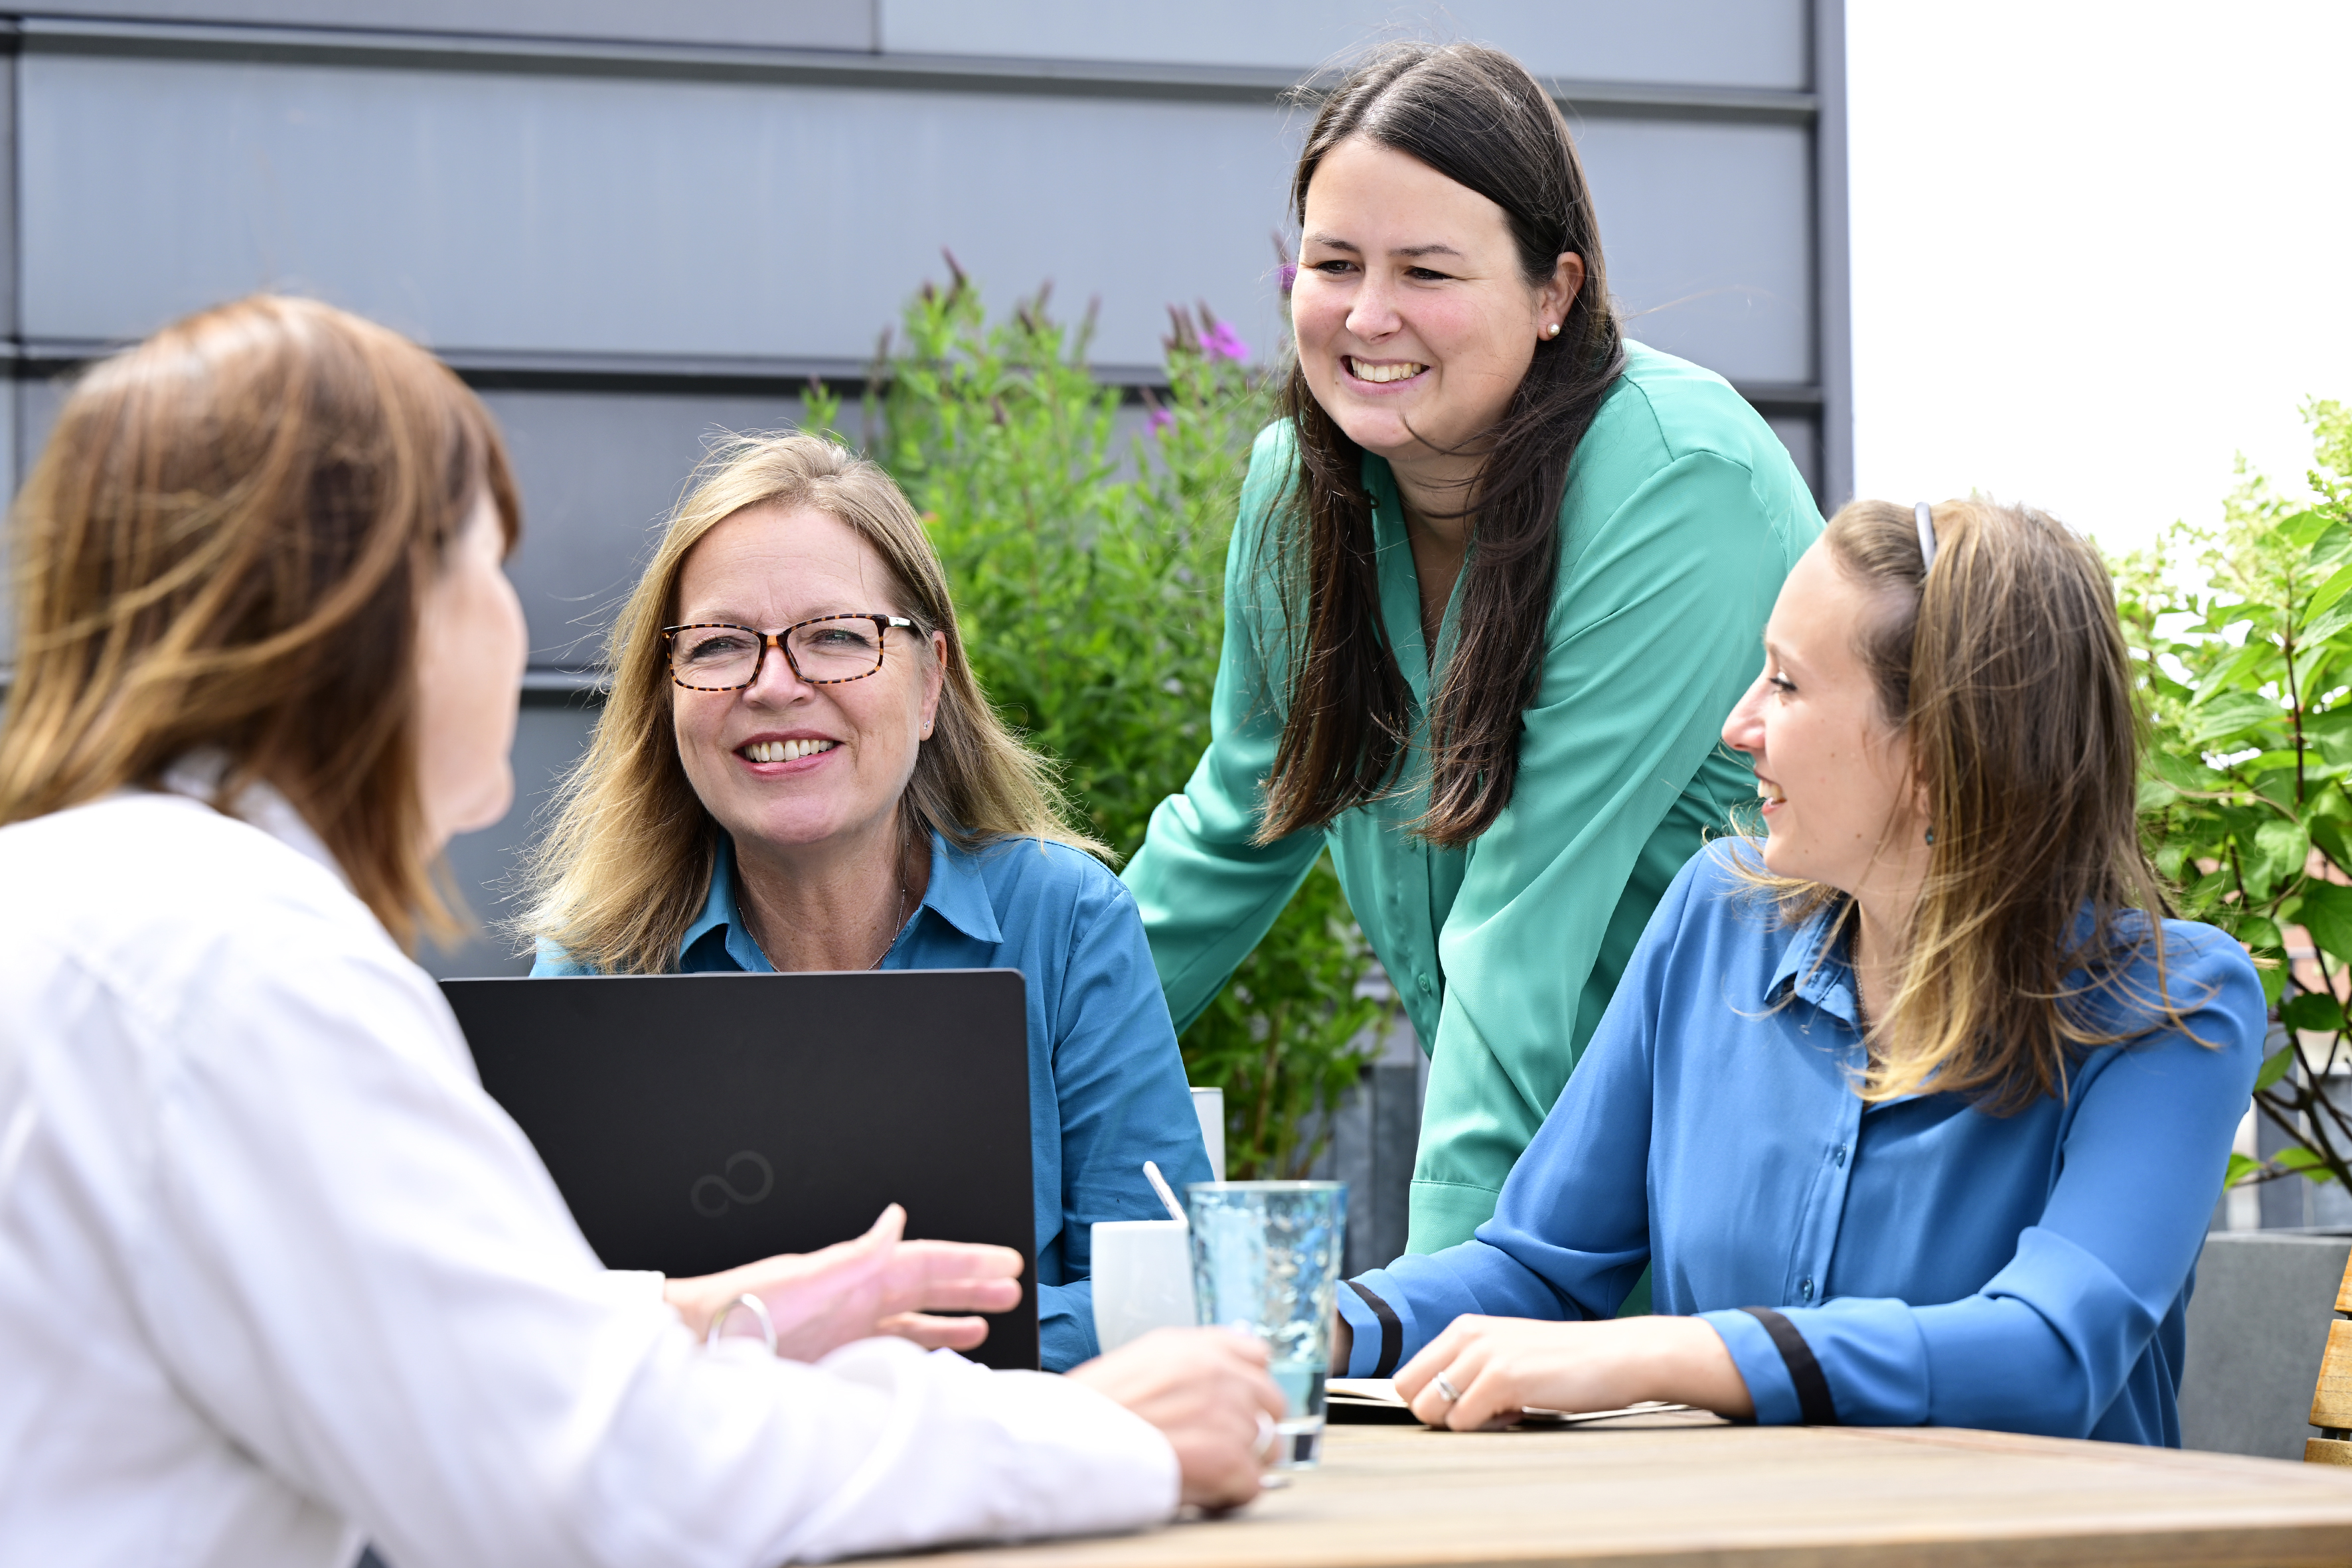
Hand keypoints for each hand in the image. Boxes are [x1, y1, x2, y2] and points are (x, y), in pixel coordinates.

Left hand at [665, 1203, 1022, 1361]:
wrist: (704, 1347)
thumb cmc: (747, 1307)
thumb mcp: (808, 1277)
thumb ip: (857, 1254)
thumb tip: (896, 1220)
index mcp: (858, 1274)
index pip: (927, 1262)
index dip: (970, 1261)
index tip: (1009, 1263)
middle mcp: (858, 1300)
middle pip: (928, 1289)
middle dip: (971, 1286)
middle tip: (1013, 1289)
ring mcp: (849, 1331)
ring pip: (914, 1322)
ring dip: (951, 1320)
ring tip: (985, 1323)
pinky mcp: (837, 1363)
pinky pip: (891, 1355)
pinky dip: (919, 1355)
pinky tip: (936, 1361)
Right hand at [1068, 1328, 1287, 1510]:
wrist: (1065, 1445)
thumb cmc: (1085, 1413)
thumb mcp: (1135, 1365)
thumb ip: (1182, 1368)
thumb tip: (1210, 1387)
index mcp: (1193, 1346)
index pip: (1255, 1354)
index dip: (1247, 1383)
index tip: (1237, 1403)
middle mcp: (1218, 1372)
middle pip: (1270, 1400)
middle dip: (1251, 1426)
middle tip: (1220, 1447)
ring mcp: (1228, 1414)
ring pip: (1266, 1445)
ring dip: (1241, 1463)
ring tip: (1204, 1474)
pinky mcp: (1230, 1459)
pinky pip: (1253, 1484)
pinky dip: (1229, 1496)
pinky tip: (1201, 1493)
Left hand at [1393, 1314, 1753, 1429]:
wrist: (1619, 1356)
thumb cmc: (1566, 1364)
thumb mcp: (1508, 1354)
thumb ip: (1470, 1371)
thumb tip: (1434, 1407)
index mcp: (1464, 1329)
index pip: (1408, 1377)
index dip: (1433, 1404)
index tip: (1468, 1408)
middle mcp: (1466, 1335)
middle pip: (1411, 1395)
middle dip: (1441, 1416)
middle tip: (1484, 1414)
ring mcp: (1483, 1354)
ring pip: (1431, 1411)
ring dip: (1464, 1424)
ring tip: (1504, 1412)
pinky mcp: (1502, 1376)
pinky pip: (1462, 1422)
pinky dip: (1486, 1430)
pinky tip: (1519, 1414)